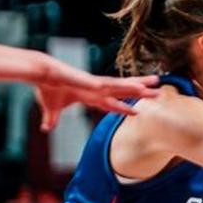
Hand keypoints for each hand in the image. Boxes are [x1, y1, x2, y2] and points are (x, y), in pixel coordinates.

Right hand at [36, 63, 160, 129]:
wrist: (43, 74)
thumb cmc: (47, 88)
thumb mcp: (51, 109)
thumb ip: (51, 119)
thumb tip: (45, 129)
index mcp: (89, 95)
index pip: (111, 103)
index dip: (124, 107)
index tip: (136, 110)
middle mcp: (97, 88)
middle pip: (124, 91)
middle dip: (141, 92)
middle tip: (159, 92)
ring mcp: (97, 84)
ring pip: (124, 86)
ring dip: (140, 86)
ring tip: (157, 83)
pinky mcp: (94, 82)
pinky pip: (115, 86)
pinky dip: (127, 87)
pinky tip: (138, 88)